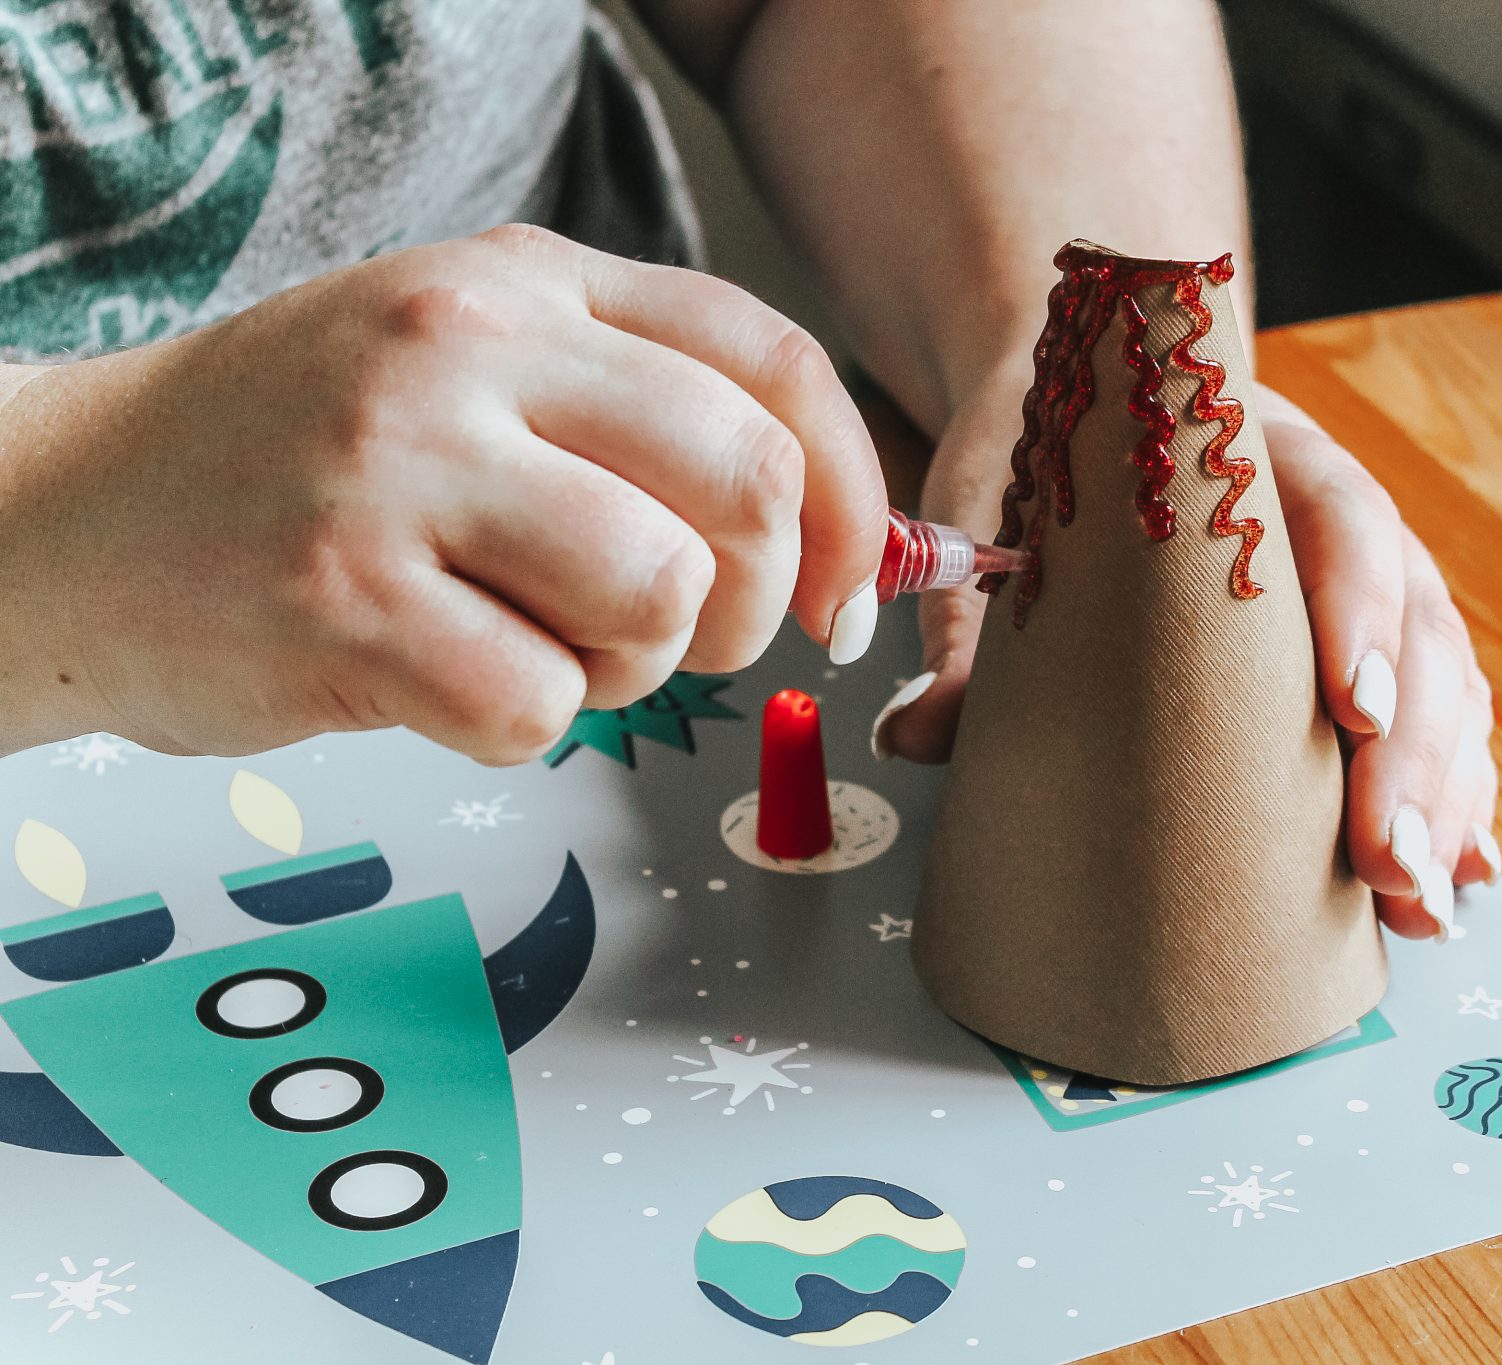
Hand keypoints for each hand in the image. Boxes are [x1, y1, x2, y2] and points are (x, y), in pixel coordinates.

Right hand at [0, 225, 886, 762]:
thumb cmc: (299, 461)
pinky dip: (520, 726)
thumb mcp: (469, 369)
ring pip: (659, 595)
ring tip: (537, 648)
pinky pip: (542, 707)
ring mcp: (402, 468)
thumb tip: (835, 538)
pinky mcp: (344, 602)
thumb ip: (638, 414)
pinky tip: (442, 681)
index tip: (845, 589)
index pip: (772, 364)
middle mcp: (472, 351)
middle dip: (750, 598)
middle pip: (747, 483)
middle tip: (677, 632)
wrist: (63, 514)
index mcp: (524, 285)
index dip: (852, 495)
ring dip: (630, 668)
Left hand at [877, 375, 1498, 939]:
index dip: (1357, 609)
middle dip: (1410, 751)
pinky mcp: (1379, 657)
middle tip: (1383, 861)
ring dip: (1442, 795)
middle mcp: (1342, 520)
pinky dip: (1452, 800)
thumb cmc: (1053, 472)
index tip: (1350, 705)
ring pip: (1444, 684)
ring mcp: (1375, 587)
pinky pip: (1440, 724)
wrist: (1089, 414)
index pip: (1340, 518)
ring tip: (1420, 901)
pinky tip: (1454, 880)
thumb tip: (911, 735)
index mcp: (1263, 461)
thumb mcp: (1004, 532)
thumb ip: (974, 634)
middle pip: (1415, 624)